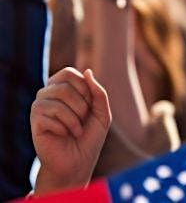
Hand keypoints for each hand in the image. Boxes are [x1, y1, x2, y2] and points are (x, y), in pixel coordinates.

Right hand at [31, 68, 110, 195]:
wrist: (77, 162)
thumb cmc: (89, 136)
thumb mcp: (102, 112)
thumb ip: (98, 92)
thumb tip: (87, 71)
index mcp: (63, 88)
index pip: (70, 73)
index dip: (84, 88)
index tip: (90, 106)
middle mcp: (48, 94)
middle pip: (65, 85)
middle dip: (82, 105)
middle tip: (82, 120)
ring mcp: (39, 107)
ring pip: (58, 99)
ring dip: (74, 118)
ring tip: (75, 130)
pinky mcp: (34, 121)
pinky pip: (51, 115)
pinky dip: (65, 127)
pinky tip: (63, 135)